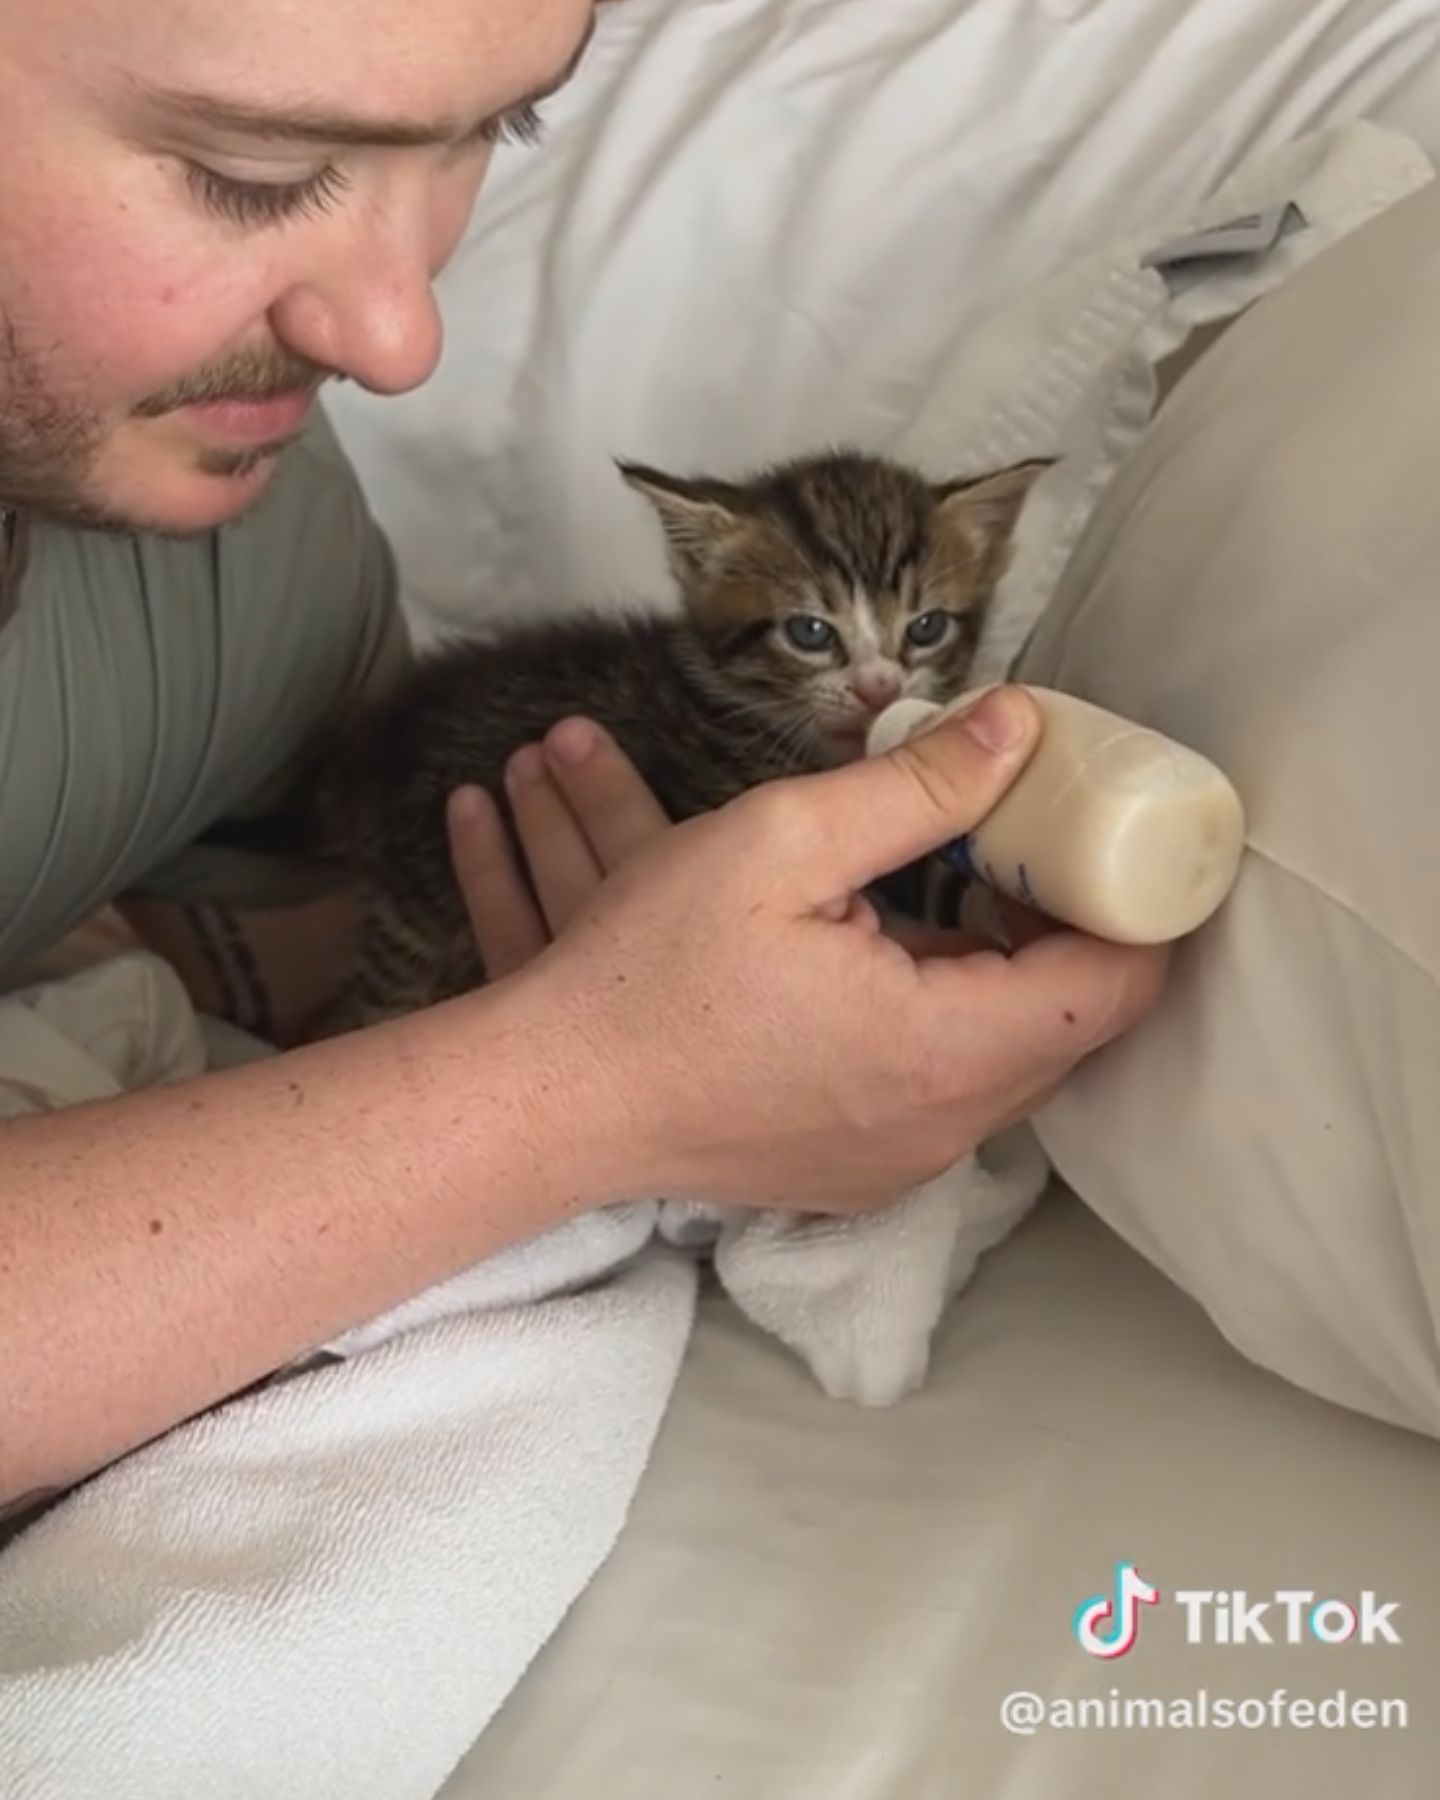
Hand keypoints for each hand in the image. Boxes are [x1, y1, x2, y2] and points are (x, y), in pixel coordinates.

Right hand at [490, 687, 1168, 1215]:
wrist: (549, 1102)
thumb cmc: (649, 974)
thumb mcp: (782, 844)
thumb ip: (919, 785)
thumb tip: (1021, 727)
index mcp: (944, 1050)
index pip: (1116, 985)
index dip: (1133, 901)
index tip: (1103, 832)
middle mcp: (943, 1129)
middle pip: (1071, 1026)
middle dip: (1066, 928)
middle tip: (1026, 842)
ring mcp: (901, 1165)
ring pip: (1007, 1062)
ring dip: (999, 973)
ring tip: (950, 885)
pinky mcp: (859, 1174)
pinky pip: (945, 1093)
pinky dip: (945, 1023)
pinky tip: (881, 959)